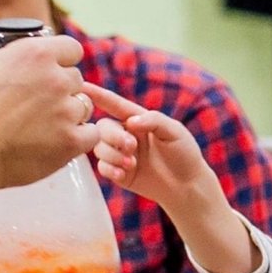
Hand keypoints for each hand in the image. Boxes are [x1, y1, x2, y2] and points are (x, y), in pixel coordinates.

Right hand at [0, 34, 99, 187]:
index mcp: (34, 54)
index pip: (71, 48)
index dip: (61, 59)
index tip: (51, 69)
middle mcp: (56, 79)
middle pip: (75, 79)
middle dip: (60, 88)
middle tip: (36, 104)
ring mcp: (66, 111)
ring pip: (83, 106)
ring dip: (69, 113)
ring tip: (41, 125)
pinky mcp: (71, 142)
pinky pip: (90, 134)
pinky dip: (78, 138)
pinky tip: (57, 141)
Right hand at [87, 83, 218, 212]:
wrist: (188, 185)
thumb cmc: (184, 154)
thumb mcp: (174, 131)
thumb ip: (154, 120)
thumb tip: (130, 122)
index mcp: (138, 120)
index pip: (116, 105)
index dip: (99, 96)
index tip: (83, 86)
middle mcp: (126, 134)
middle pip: (103, 127)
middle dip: (113, 136)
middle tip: (131, 146)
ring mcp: (121, 154)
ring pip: (99, 147)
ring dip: (112, 154)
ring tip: (131, 164)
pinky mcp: (119, 172)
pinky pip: (102, 167)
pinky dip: (110, 169)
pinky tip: (123, 174)